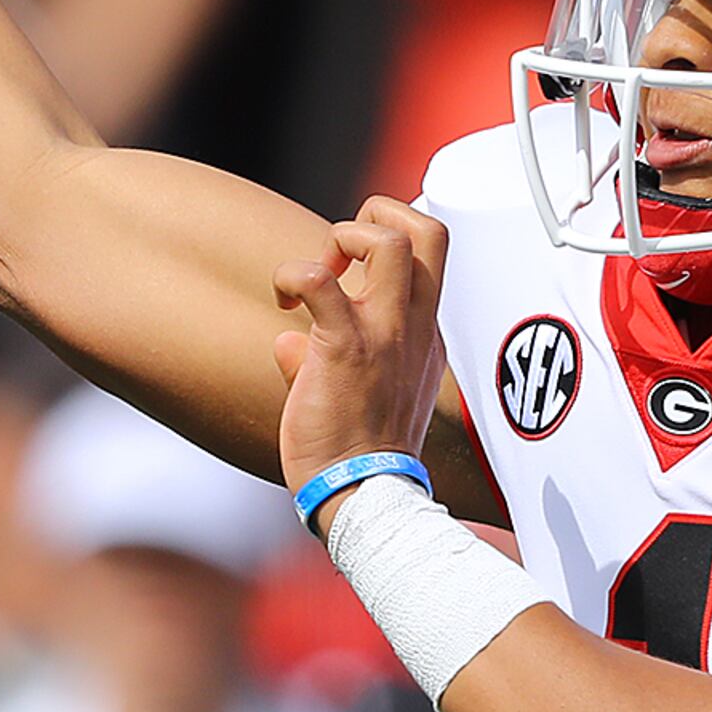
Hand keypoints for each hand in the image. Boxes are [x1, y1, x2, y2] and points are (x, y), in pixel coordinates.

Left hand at [272, 199, 453, 497]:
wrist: (365, 497)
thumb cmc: (360, 456)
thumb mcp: (368, 395)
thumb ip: (331, 356)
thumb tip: (289, 342)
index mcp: (426, 335)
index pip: (429, 257)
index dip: (386, 241)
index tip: (349, 271)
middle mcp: (415, 326)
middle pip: (428, 229)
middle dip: (378, 214)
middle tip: (340, 251)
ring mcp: (386, 335)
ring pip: (389, 239)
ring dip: (341, 237)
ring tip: (312, 276)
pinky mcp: (345, 348)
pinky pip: (318, 281)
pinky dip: (292, 275)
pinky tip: (282, 302)